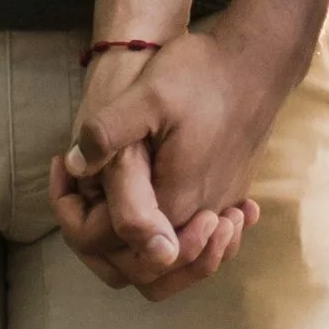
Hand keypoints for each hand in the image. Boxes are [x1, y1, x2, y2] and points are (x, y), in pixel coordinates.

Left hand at [51, 24, 284, 299]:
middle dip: (109, 242)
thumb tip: (75, 165)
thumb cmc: (203, 74)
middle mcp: (200, 214)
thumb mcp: (147, 94)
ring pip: (176, 255)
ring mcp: (221, 204)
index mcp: (173, 202)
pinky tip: (142, 182)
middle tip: (85, 191)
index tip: (67, 173)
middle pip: (149, 268)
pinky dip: (173, 226)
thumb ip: (108, 133)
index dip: (80, 222)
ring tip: (114, 192)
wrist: (261, 60)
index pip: (119, 251)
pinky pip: (200, 232)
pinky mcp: (232, 190)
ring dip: (142, 238)